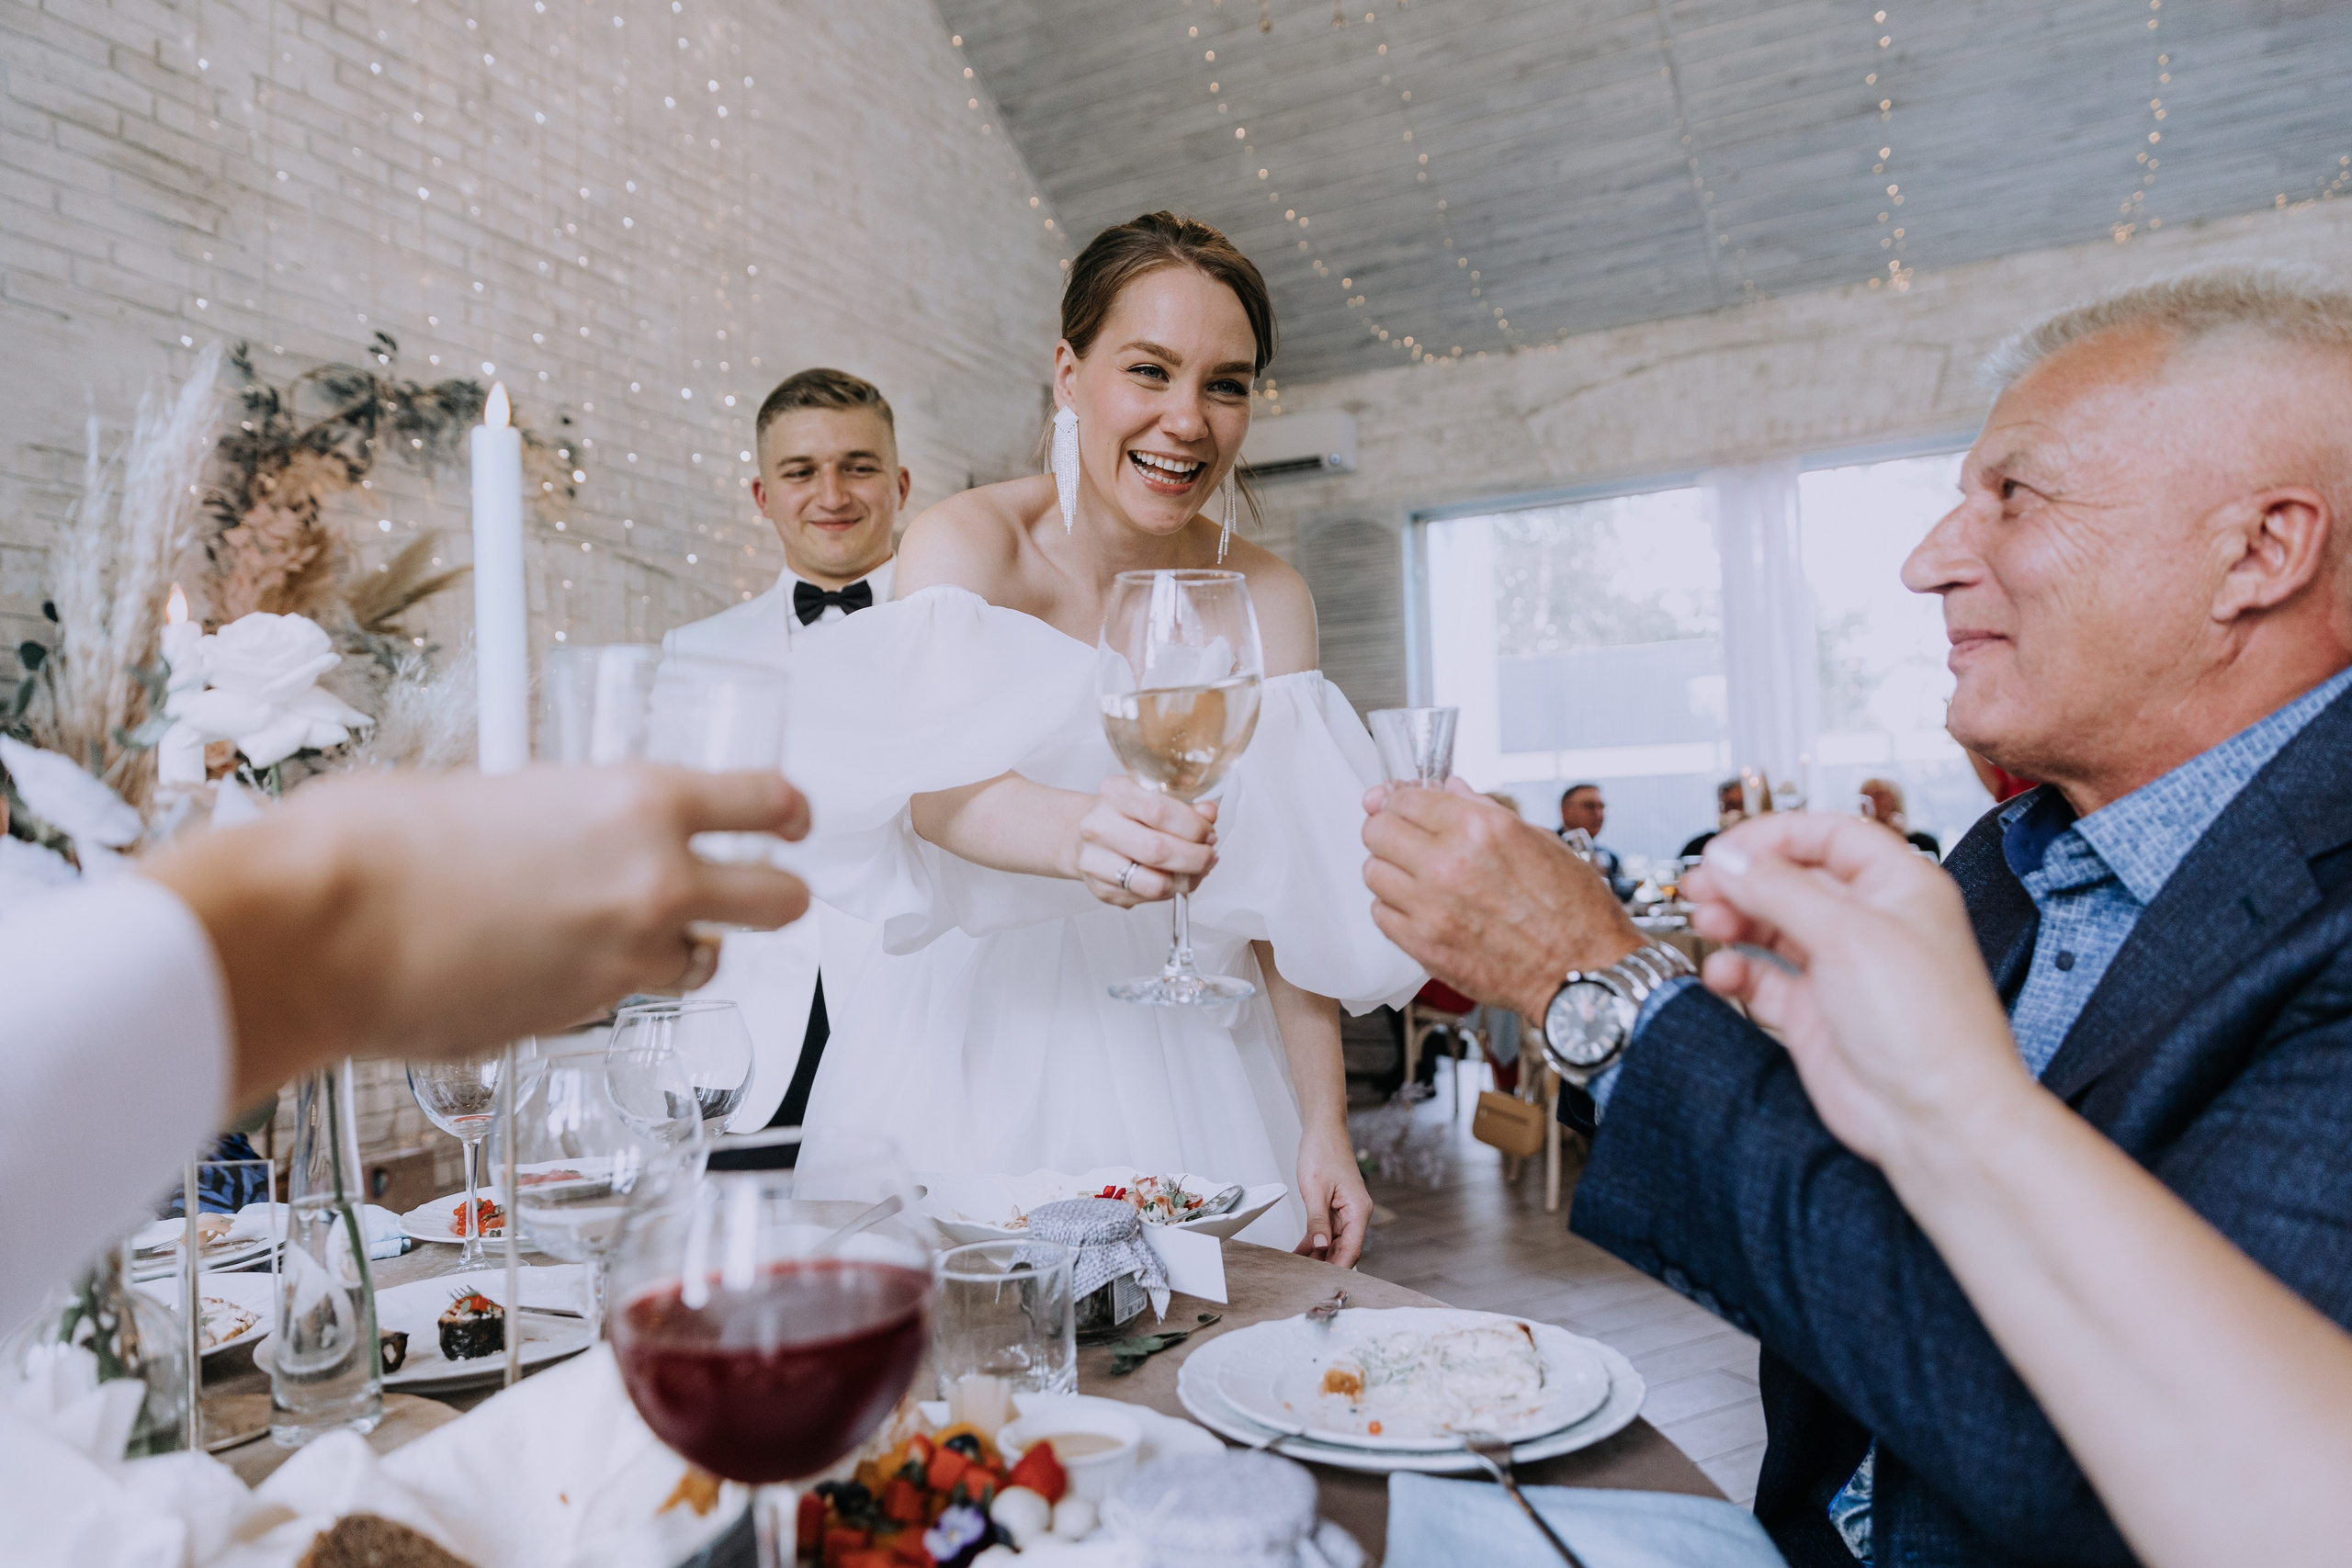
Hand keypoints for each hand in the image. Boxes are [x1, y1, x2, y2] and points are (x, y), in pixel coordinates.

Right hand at [147, 763, 813, 1100]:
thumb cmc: (377, 843)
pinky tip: (552, 966)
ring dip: (681, 949)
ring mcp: (626, 961)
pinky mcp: (584, 1021)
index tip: (792, 820)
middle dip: (771, 895)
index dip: (787, 813)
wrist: (318, 932)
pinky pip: (627, 1000)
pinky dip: (608, 986)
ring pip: (706, 963)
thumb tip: (567, 828)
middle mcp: (655, 882)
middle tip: (749, 891)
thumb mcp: (495, 788)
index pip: (768, 802)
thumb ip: (563, 812)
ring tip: (622, 930)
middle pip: (782, 901)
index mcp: (639, 801)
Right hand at [1073, 774, 1218, 907]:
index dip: (1193, 826)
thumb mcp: (1156, 798)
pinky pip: (1147, 897)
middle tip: (1209, 856)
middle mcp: (1099, 825)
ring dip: (1186, 880)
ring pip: (1154, 883)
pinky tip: (1175, 879)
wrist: (1092, 835)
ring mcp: (1095, 859)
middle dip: (1195, 857)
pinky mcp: (1100, 888)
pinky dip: (1170, 891)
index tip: (1209, 833)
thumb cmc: (1128, 815)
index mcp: (1114, 793)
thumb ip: (1186, 806)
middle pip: (1157, 849)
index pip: (1159, 810)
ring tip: (1197, 871)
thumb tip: (1208, 813)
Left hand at [1294, 1130, 1372, 1267]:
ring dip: (1318, 1256)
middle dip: (1325, 1266)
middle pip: (1343, 1249)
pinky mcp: (1335, 1208)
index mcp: (1358, 1210)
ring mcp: (1345, 1212)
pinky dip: (1314, 1242)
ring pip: (1334, 1243)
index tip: (1321, 1283)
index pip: (1351, 1249)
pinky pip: (1326, 1232)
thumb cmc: (1323, 1151)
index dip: (1337, 1268)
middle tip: (1305, 1280)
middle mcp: (1355, 1214)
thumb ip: (1319, 1221)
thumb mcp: (1315, 1189)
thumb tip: (1322, 1246)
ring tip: (1298, 1271)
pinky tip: (1299, 1254)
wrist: (1323, 1130)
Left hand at [1361, 778, 1641, 1022]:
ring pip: (1373, 872)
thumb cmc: (1574, 910)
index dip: (1397, 797)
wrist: (1583, 974)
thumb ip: (1484, 810)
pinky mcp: (1423, 946)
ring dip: (1390, 869)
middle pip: (1377, 831)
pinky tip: (1420, 907)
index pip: (1404, 798)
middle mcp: (1450, 864)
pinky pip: (1380, 914)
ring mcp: (1431, 908)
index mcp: (1480, 829)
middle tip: (1403, 837)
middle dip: (1388, 829)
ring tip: (1416, 876)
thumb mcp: (1540, 841)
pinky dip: (1394, 907)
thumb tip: (1451, 789)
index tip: (1396, 802)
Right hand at [1683, 814, 2031, 1168]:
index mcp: (1899, 888)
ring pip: (1773, 927)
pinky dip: (1739, 973)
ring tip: (1707, 924)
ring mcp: (1841, 970)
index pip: (1829, 836)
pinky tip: (1724, 975)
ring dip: (1736, 921)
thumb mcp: (1848, 937)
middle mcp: (1870, 924)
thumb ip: (1778, 890)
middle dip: (1744, 879)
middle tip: (1700, 884)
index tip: (1728, 848)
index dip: (1775, 836)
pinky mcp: (1816, 1014)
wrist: (1935, 1120)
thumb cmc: (1930, 1030)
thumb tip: (1730, 857)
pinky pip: (1764, 980)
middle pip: (1793, 879)